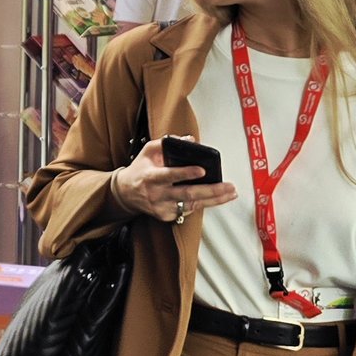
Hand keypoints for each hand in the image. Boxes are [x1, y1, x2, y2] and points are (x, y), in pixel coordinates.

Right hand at [110, 139, 236, 223]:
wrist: (125, 194)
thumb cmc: (140, 170)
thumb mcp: (147, 152)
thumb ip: (166, 143)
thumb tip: (190, 139)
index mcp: (151, 176)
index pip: (169, 175)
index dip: (186, 173)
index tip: (202, 170)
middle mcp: (156, 194)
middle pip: (187, 194)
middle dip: (211, 190)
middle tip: (228, 186)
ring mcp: (162, 207)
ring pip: (192, 204)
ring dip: (214, 199)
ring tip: (230, 193)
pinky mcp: (166, 216)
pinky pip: (188, 209)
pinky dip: (203, 203)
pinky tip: (215, 198)